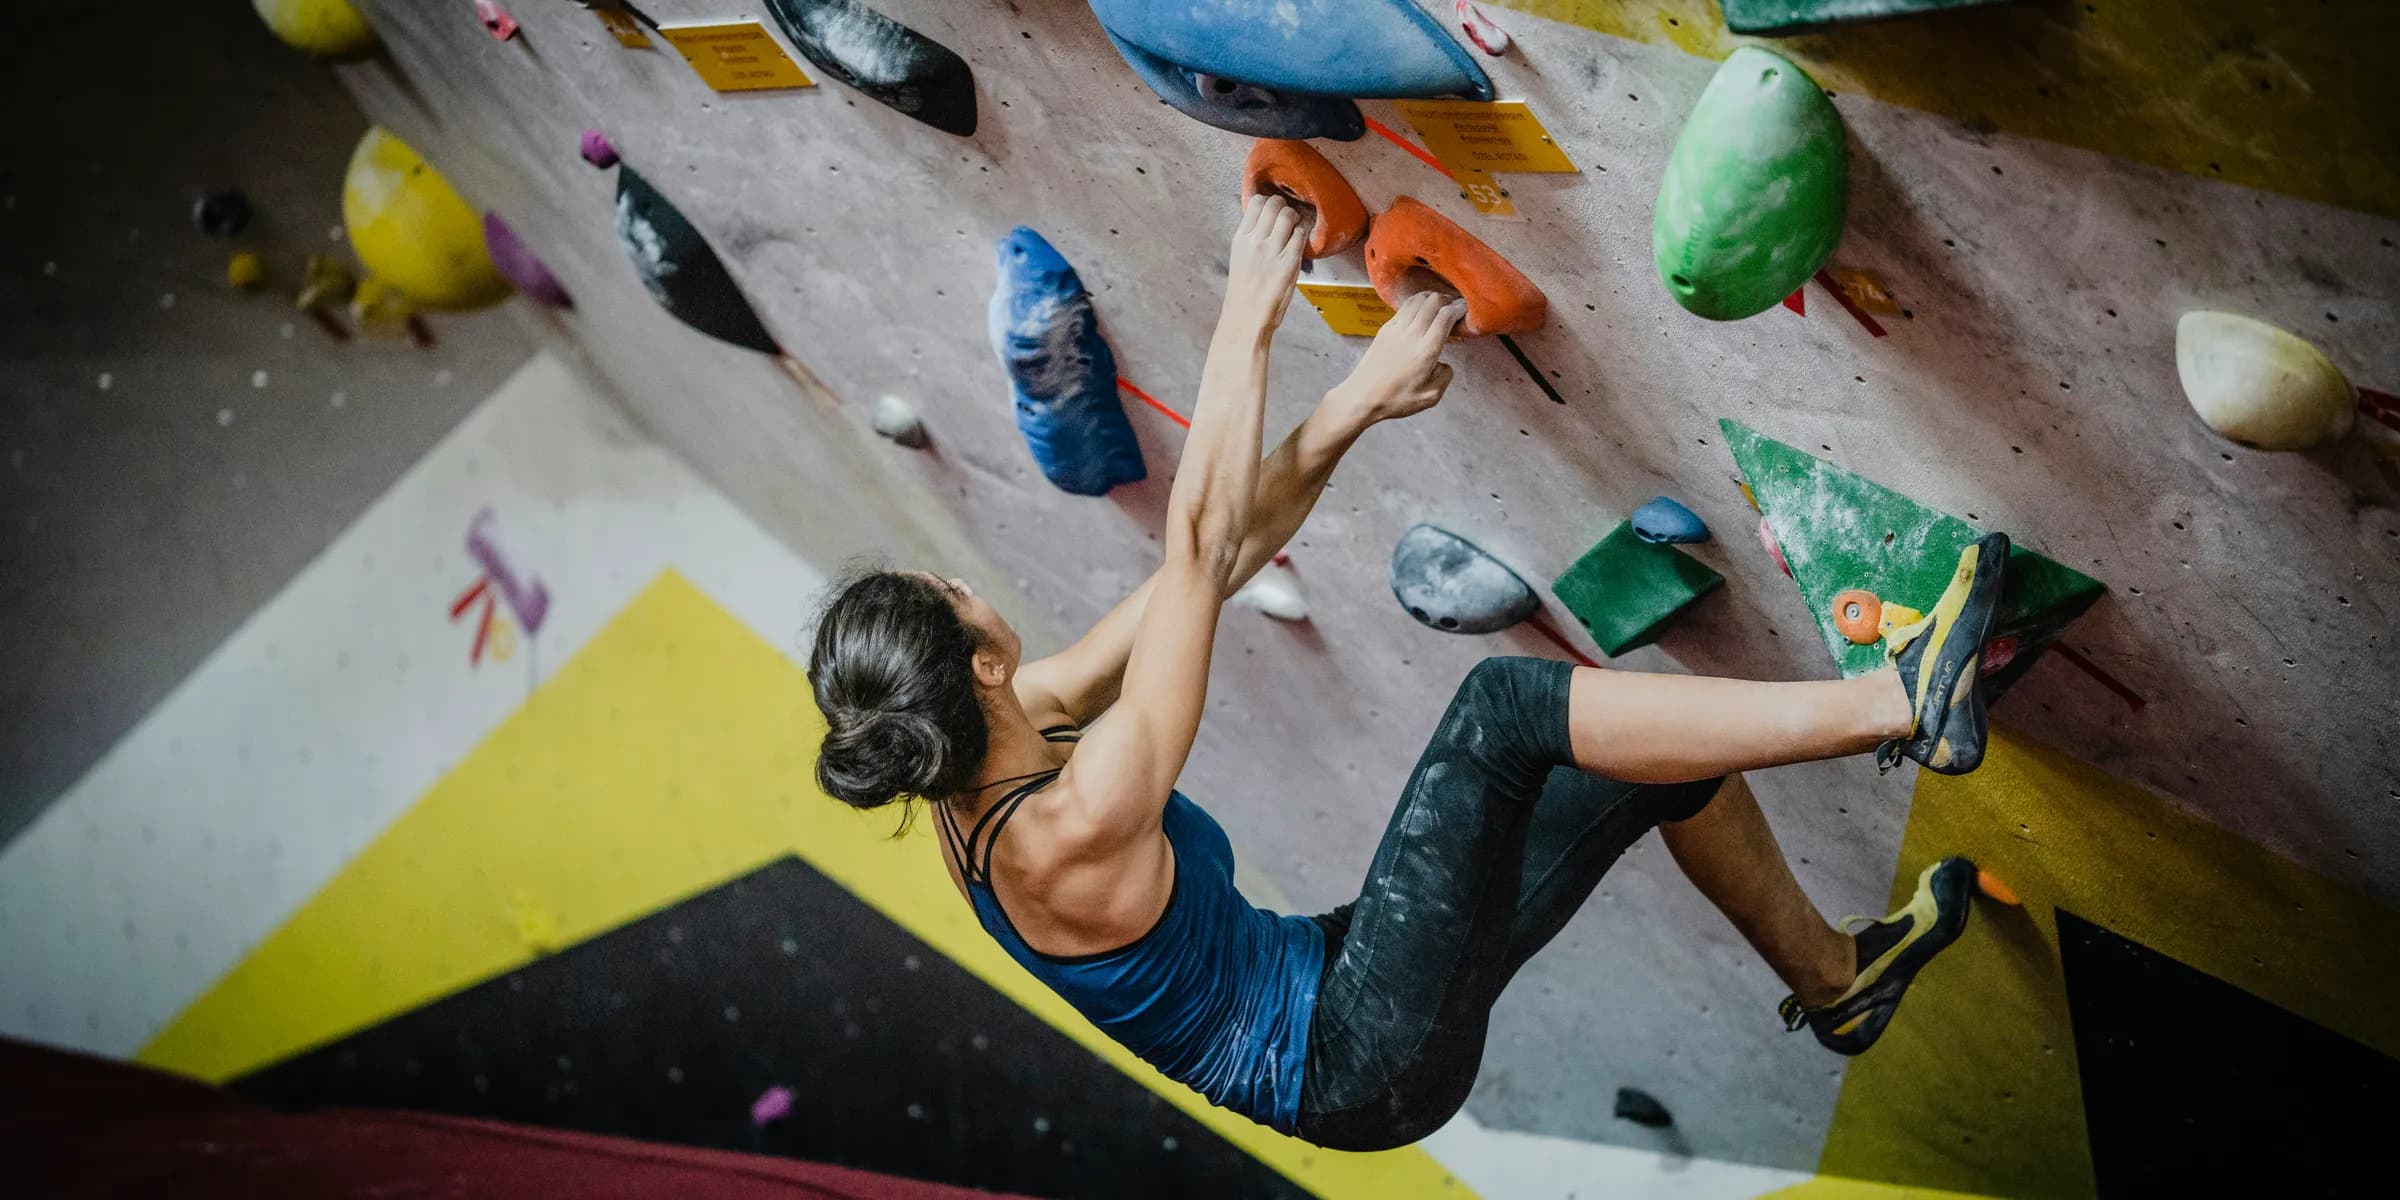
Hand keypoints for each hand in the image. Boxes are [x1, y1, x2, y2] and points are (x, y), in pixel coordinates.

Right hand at [1221, 193, 1305, 333]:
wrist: (1246, 317)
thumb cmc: (1244, 291)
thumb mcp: (1240, 258)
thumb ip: (1251, 238)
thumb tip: (1266, 222)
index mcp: (1241, 238)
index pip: (1256, 203)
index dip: (1268, 201)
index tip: (1273, 208)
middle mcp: (1256, 240)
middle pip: (1274, 204)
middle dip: (1284, 205)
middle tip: (1289, 215)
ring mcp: (1273, 250)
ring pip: (1289, 215)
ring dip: (1296, 216)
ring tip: (1298, 225)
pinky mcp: (1289, 262)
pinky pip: (1301, 234)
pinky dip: (1304, 231)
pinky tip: (1304, 236)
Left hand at [1327, 293, 1466, 423]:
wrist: (1362, 396)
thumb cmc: (1396, 399)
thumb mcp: (1430, 397)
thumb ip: (1445, 376)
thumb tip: (1443, 363)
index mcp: (1426, 350)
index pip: (1445, 316)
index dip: (1459, 308)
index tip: (1465, 310)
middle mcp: (1412, 334)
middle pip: (1433, 301)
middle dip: (1448, 300)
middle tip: (1455, 307)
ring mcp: (1396, 328)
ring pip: (1418, 299)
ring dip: (1432, 298)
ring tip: (1440, 306)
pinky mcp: (1385, 328)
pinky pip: (1405, 306)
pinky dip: (1417, 303)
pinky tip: (1421, 311)